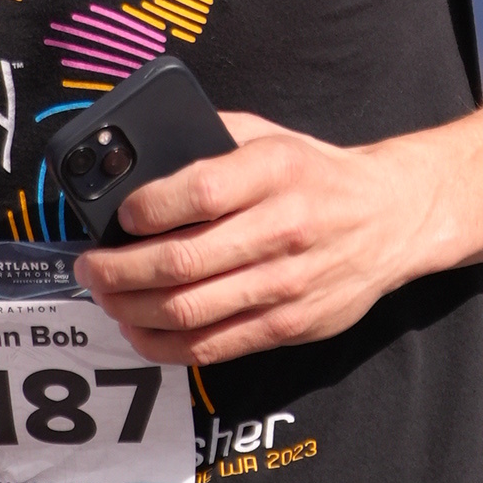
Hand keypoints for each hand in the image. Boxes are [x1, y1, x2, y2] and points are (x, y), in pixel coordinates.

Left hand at [77, 112, 438, 367]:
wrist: (393, 218)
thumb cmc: (316, 174)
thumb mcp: (269, 137)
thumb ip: (209, 141)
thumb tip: (136, 160)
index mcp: (275, 171)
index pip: (195, 193)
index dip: (142, 211)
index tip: (118, 218)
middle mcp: (283, 227)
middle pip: (181, 262)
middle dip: (118, 270)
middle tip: (90, 267)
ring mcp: (287, 283)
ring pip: (190, 310)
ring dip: (132, 309)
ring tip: (106, 297)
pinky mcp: (289, 324)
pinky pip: (213, 345)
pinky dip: (164, 344)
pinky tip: (139, 330)